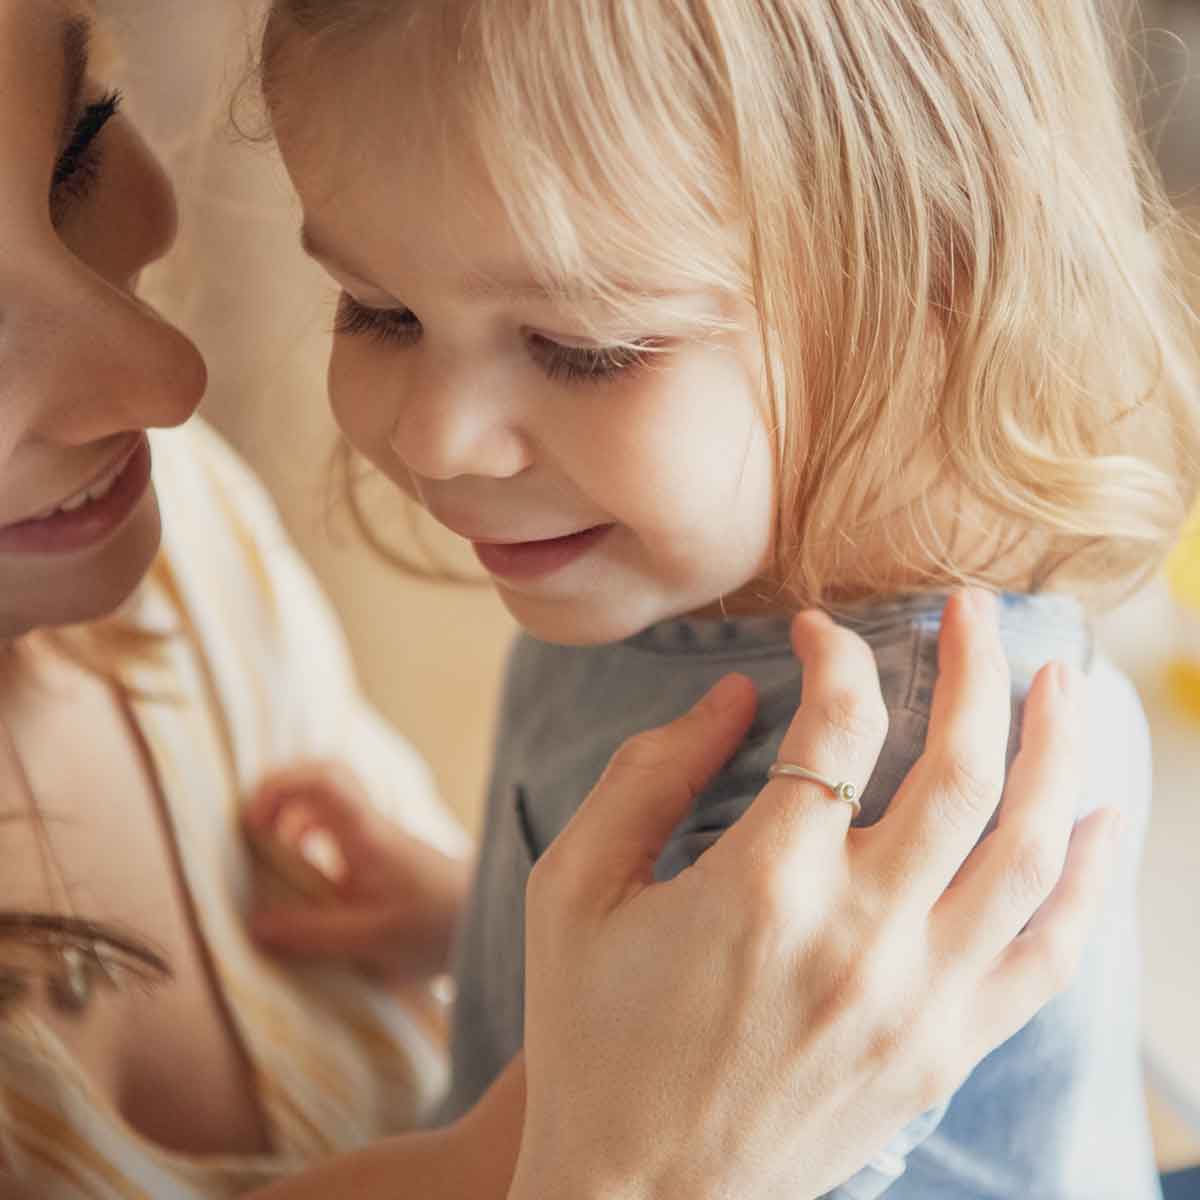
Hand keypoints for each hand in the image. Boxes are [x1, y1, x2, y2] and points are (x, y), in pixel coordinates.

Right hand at [243, 760, 469, 982]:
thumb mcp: (375, 939)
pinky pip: (334, 828)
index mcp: (368, 834)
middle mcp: (370, 824)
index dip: (278, 786)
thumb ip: (315, 934)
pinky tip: (304, 878)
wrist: (492, 919)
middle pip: (321, 776)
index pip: (323, 778)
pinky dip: (308, 841)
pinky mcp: (378, 852)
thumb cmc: (441, 926)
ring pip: (326, 801)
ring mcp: (375, 835)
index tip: (254, 826)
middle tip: (255, 835)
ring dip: (291, 820)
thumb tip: (254, 925)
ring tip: (272, 862)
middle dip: (277, 794)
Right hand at [510, 590, 1119, 1199]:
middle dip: (976, 667)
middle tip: (975, 610)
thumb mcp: (573, 890)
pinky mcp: (945, 1052)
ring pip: (1030, 849)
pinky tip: (1097, 814)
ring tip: (1059, 683)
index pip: (840, 723)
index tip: (818, 632)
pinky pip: (1049, 952)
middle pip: (961, 767)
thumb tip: (735, 694)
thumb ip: (646, 774)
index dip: (836, 654)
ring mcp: (919, 1000)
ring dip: (1055, 750)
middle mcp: (860, 935)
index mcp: (762, 886)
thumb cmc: (591, 1039)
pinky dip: (1087, 876)